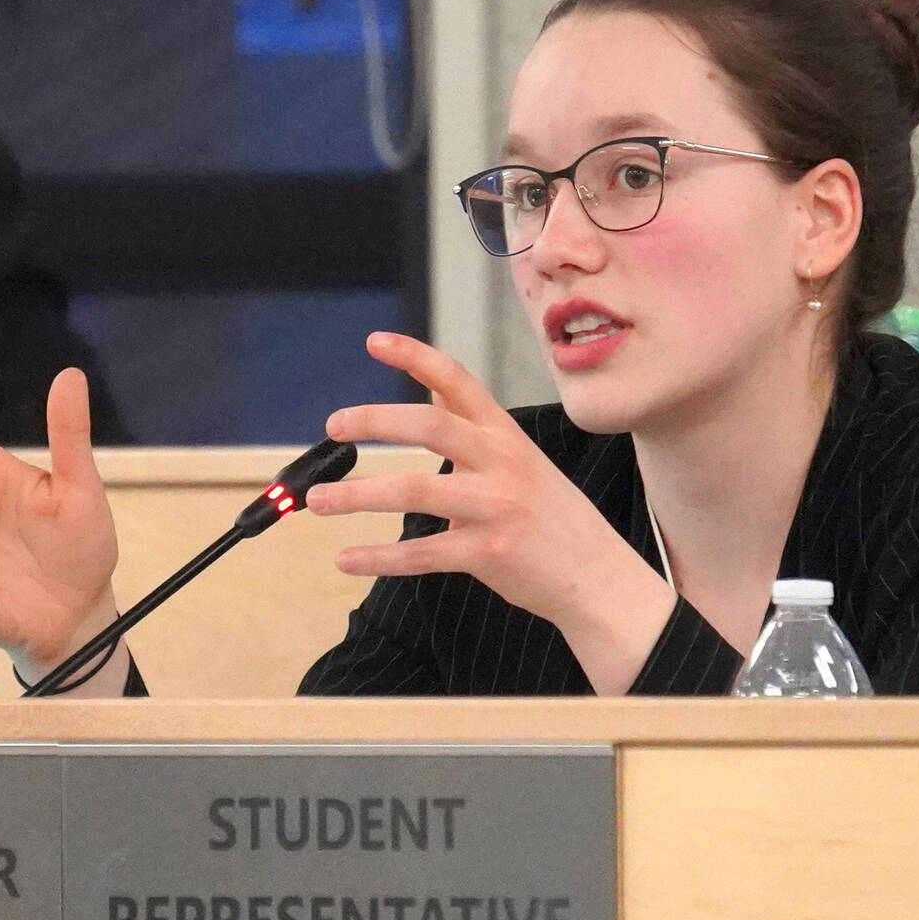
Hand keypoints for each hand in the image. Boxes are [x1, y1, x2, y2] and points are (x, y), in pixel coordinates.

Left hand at [304, 333, 671, 683]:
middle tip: (333, 426)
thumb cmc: (552, 517)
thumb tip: (429, 388)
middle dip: (374, 421)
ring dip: (358, 495)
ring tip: (318, 499)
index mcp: (505, 435)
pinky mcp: (488, 554)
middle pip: (430, 424)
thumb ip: (473, 428)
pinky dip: (377, 558)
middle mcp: (502, 463)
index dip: (414, 356)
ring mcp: (496, 508)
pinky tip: (345, 559)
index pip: (457, 380)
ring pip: (415, 490)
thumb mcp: (520, 459)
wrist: (601, 578)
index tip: (374, 341)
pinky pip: (421, 554)